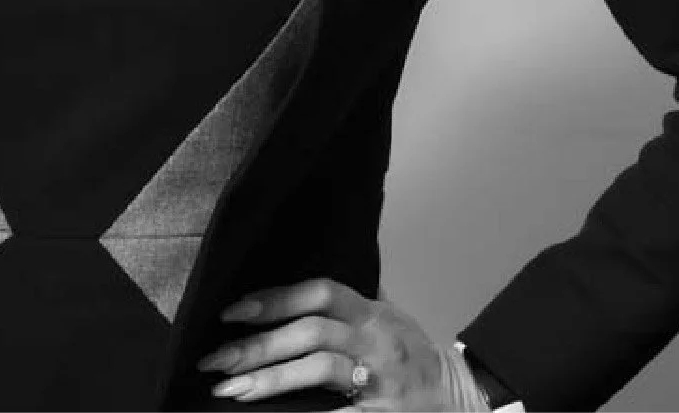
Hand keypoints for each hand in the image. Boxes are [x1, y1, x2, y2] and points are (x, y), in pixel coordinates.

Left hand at [196, 277, 486, 409]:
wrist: (464, 399)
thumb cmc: (417, 357)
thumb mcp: (391, 316)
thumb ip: (354, 298)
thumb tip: (314, 278)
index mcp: (370, 312)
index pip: (319, 292)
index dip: (275, 298)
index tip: (233, 311)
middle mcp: (375, 339)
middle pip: (310, 332)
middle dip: (258, 345)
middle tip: (214, 360)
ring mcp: (381, 378)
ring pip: (319, 369)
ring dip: (270, 379)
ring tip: (231, 390)